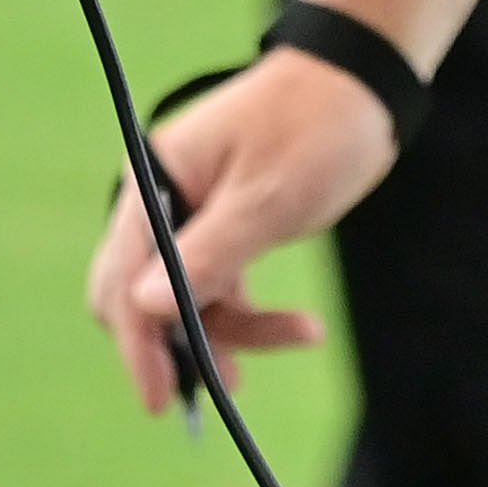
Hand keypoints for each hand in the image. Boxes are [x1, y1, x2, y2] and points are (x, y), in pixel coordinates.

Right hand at [80, 46, 392, 412]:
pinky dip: (248, 313)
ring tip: (296, 337)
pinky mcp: (222, 228)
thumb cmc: (314, 128)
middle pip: (140, 297)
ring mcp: (190, 216)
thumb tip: (144, 308)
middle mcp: (160, 201)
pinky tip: (298, 329)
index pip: (124, 280)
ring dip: (229, 331)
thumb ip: (207, 254)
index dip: (138, 345)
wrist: (363, 86)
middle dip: (178, 344)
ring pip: (186, 302)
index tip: (161, 400)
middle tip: (226, 381)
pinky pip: (218, 288)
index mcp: (154, 183)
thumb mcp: (267, 197)